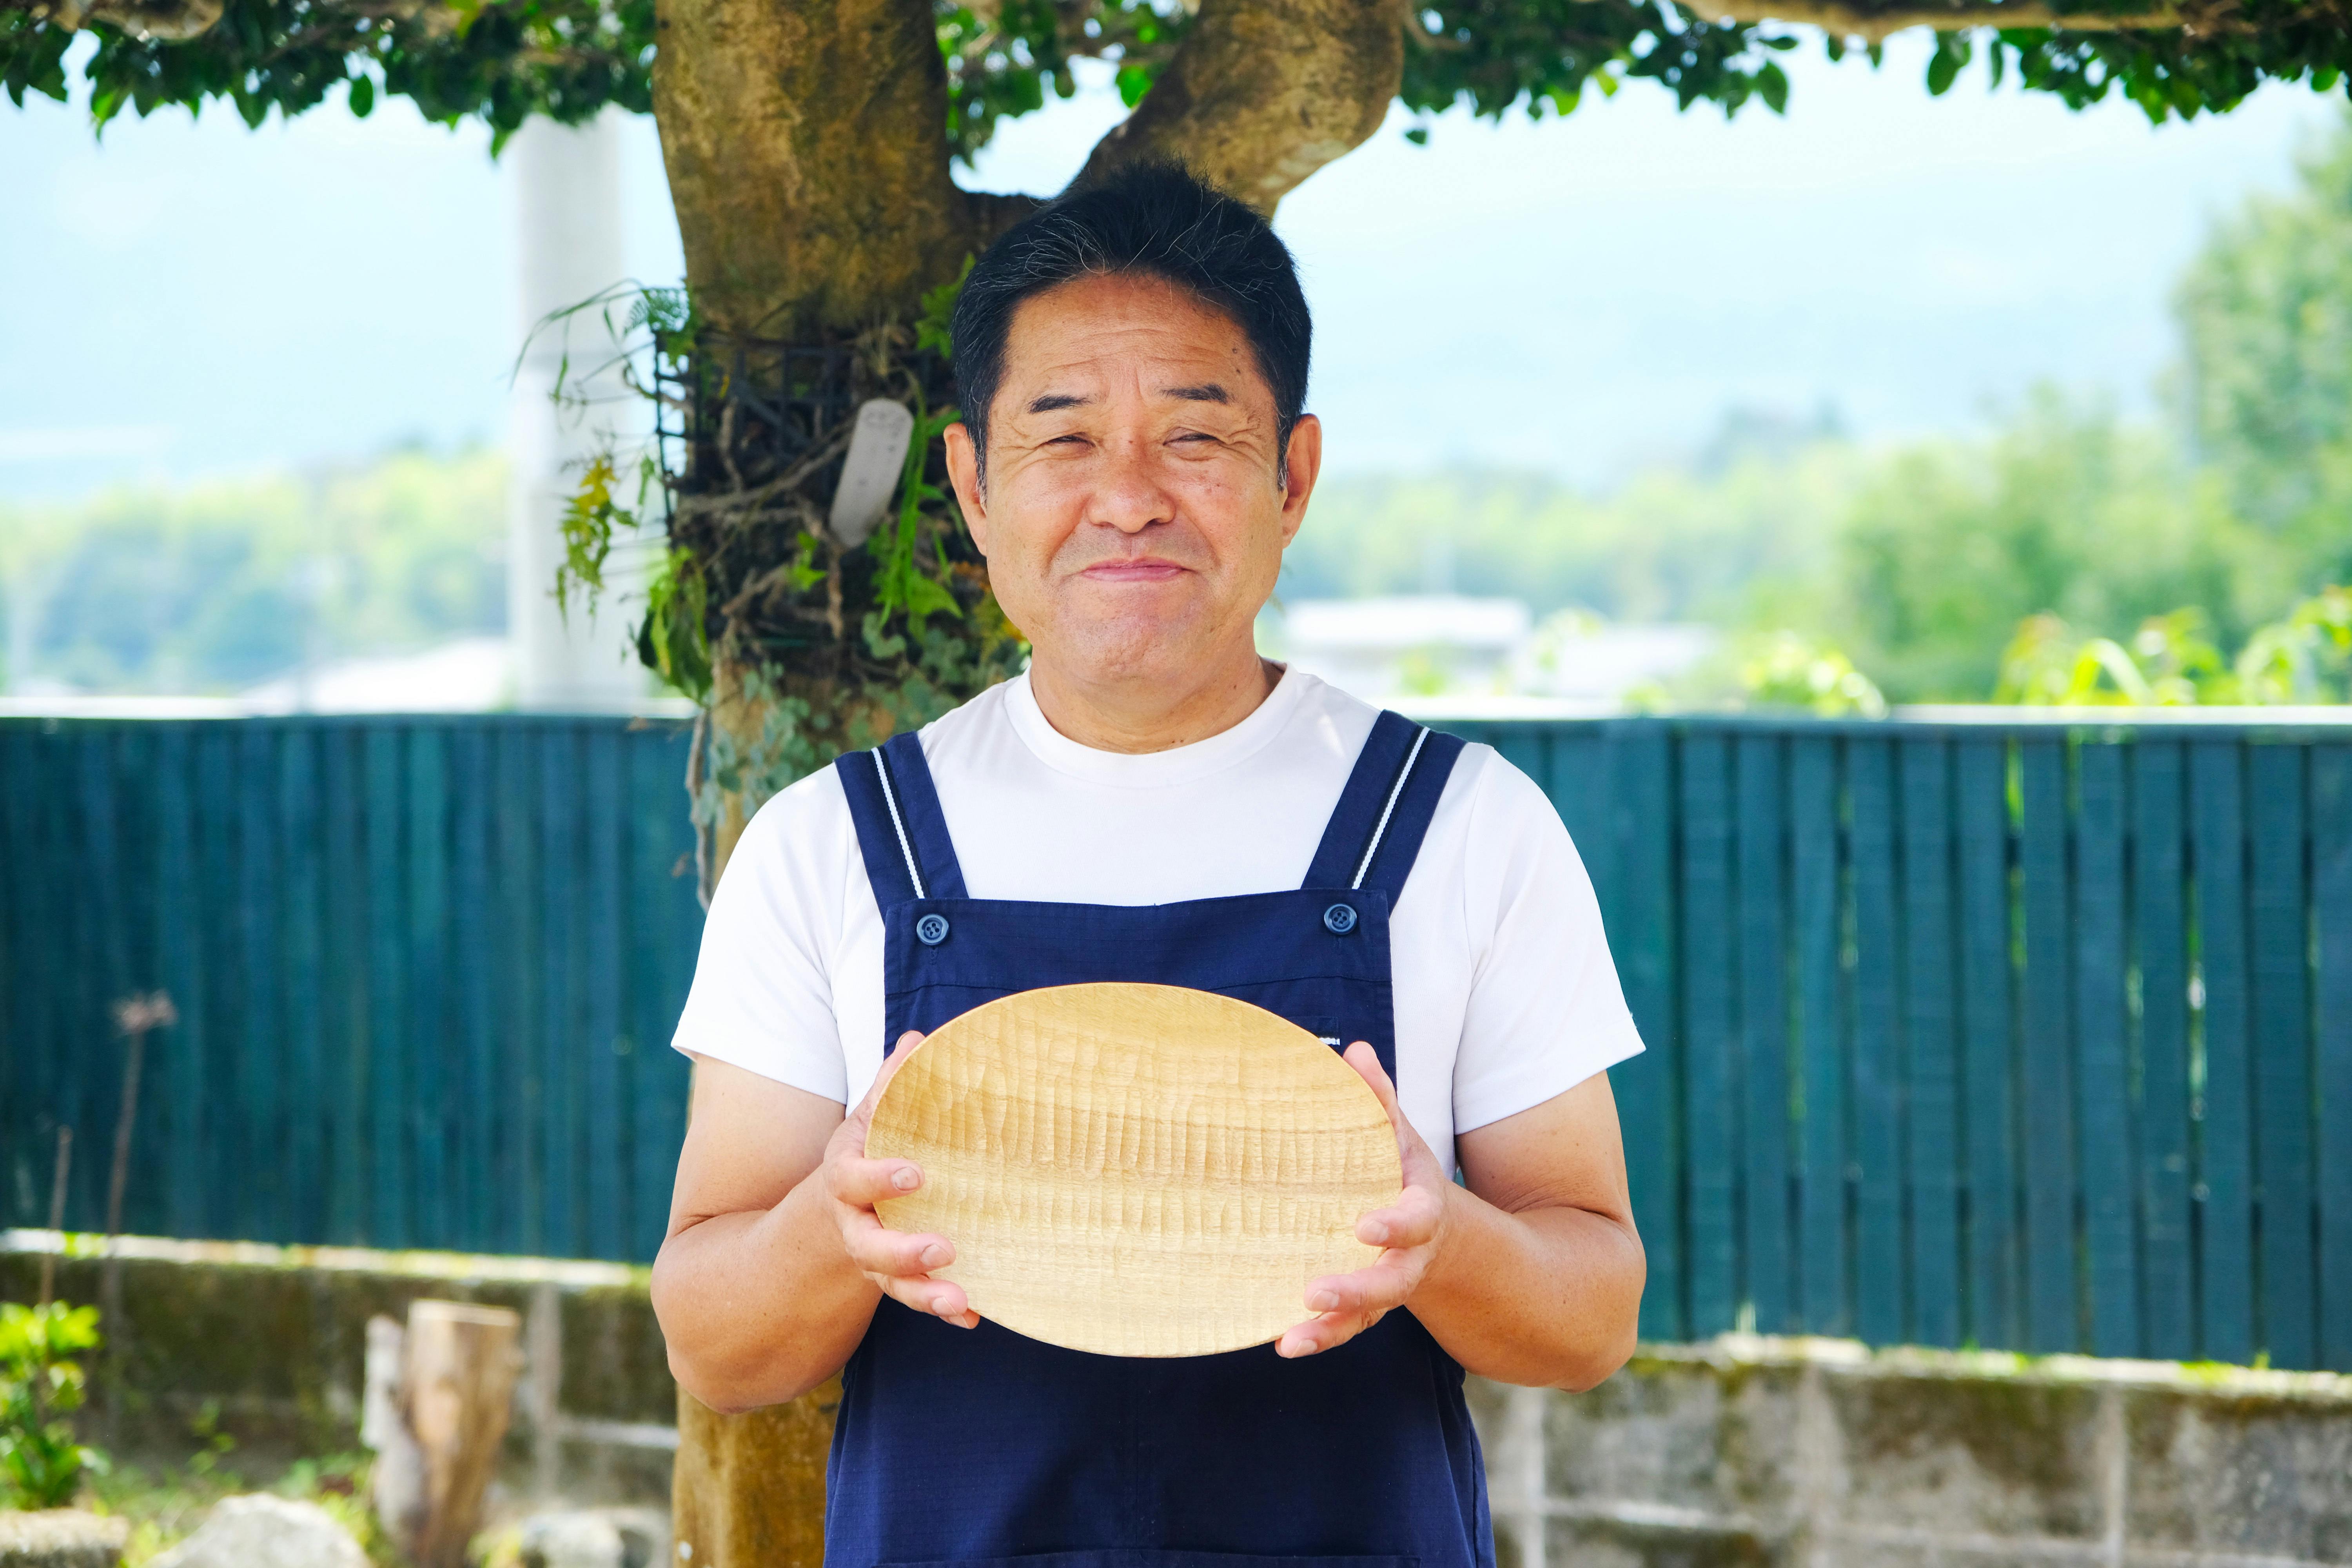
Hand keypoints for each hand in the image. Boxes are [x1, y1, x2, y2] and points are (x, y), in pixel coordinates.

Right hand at [821, 1031, 978, 1328]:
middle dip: (904, 1252)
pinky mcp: (901, 1280)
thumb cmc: (868, 1150)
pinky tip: (975, 1316)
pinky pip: (920, 1299)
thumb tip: (918, 1039)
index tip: (916, 1174)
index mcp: (846, 1179)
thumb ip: (891, 1085)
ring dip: (927, 1293)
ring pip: (895, 1284)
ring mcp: (876, 1259)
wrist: (845, 1205)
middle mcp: (857, 1225)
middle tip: (944, 1248)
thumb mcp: (872, 1118)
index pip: (852, 1180)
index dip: (880, 1179)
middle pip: (870, 1246)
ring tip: (961, 1298)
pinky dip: (947, 1310)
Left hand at [1278, 1042, 1449, 1357]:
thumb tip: (1356, 1051)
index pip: (1414, 1221)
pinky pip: (1343, 1329)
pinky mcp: (1362, 1307)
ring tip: (1291, 1336)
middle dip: (1356, 1291)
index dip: (1393, 1225)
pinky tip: (1283, 1343)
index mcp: (1421, 1212)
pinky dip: (1316, 1337)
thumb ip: (1380, 1098)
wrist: (1430, 1227)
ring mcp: (1385, 1287)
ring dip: (1329, 1328)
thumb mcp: (1397, 1134)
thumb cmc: (1400, 1170)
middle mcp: (1406, 1257)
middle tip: (1315, 1292)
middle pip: (1389, 1283)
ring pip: (1364, 1316)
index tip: (1364, 1226)